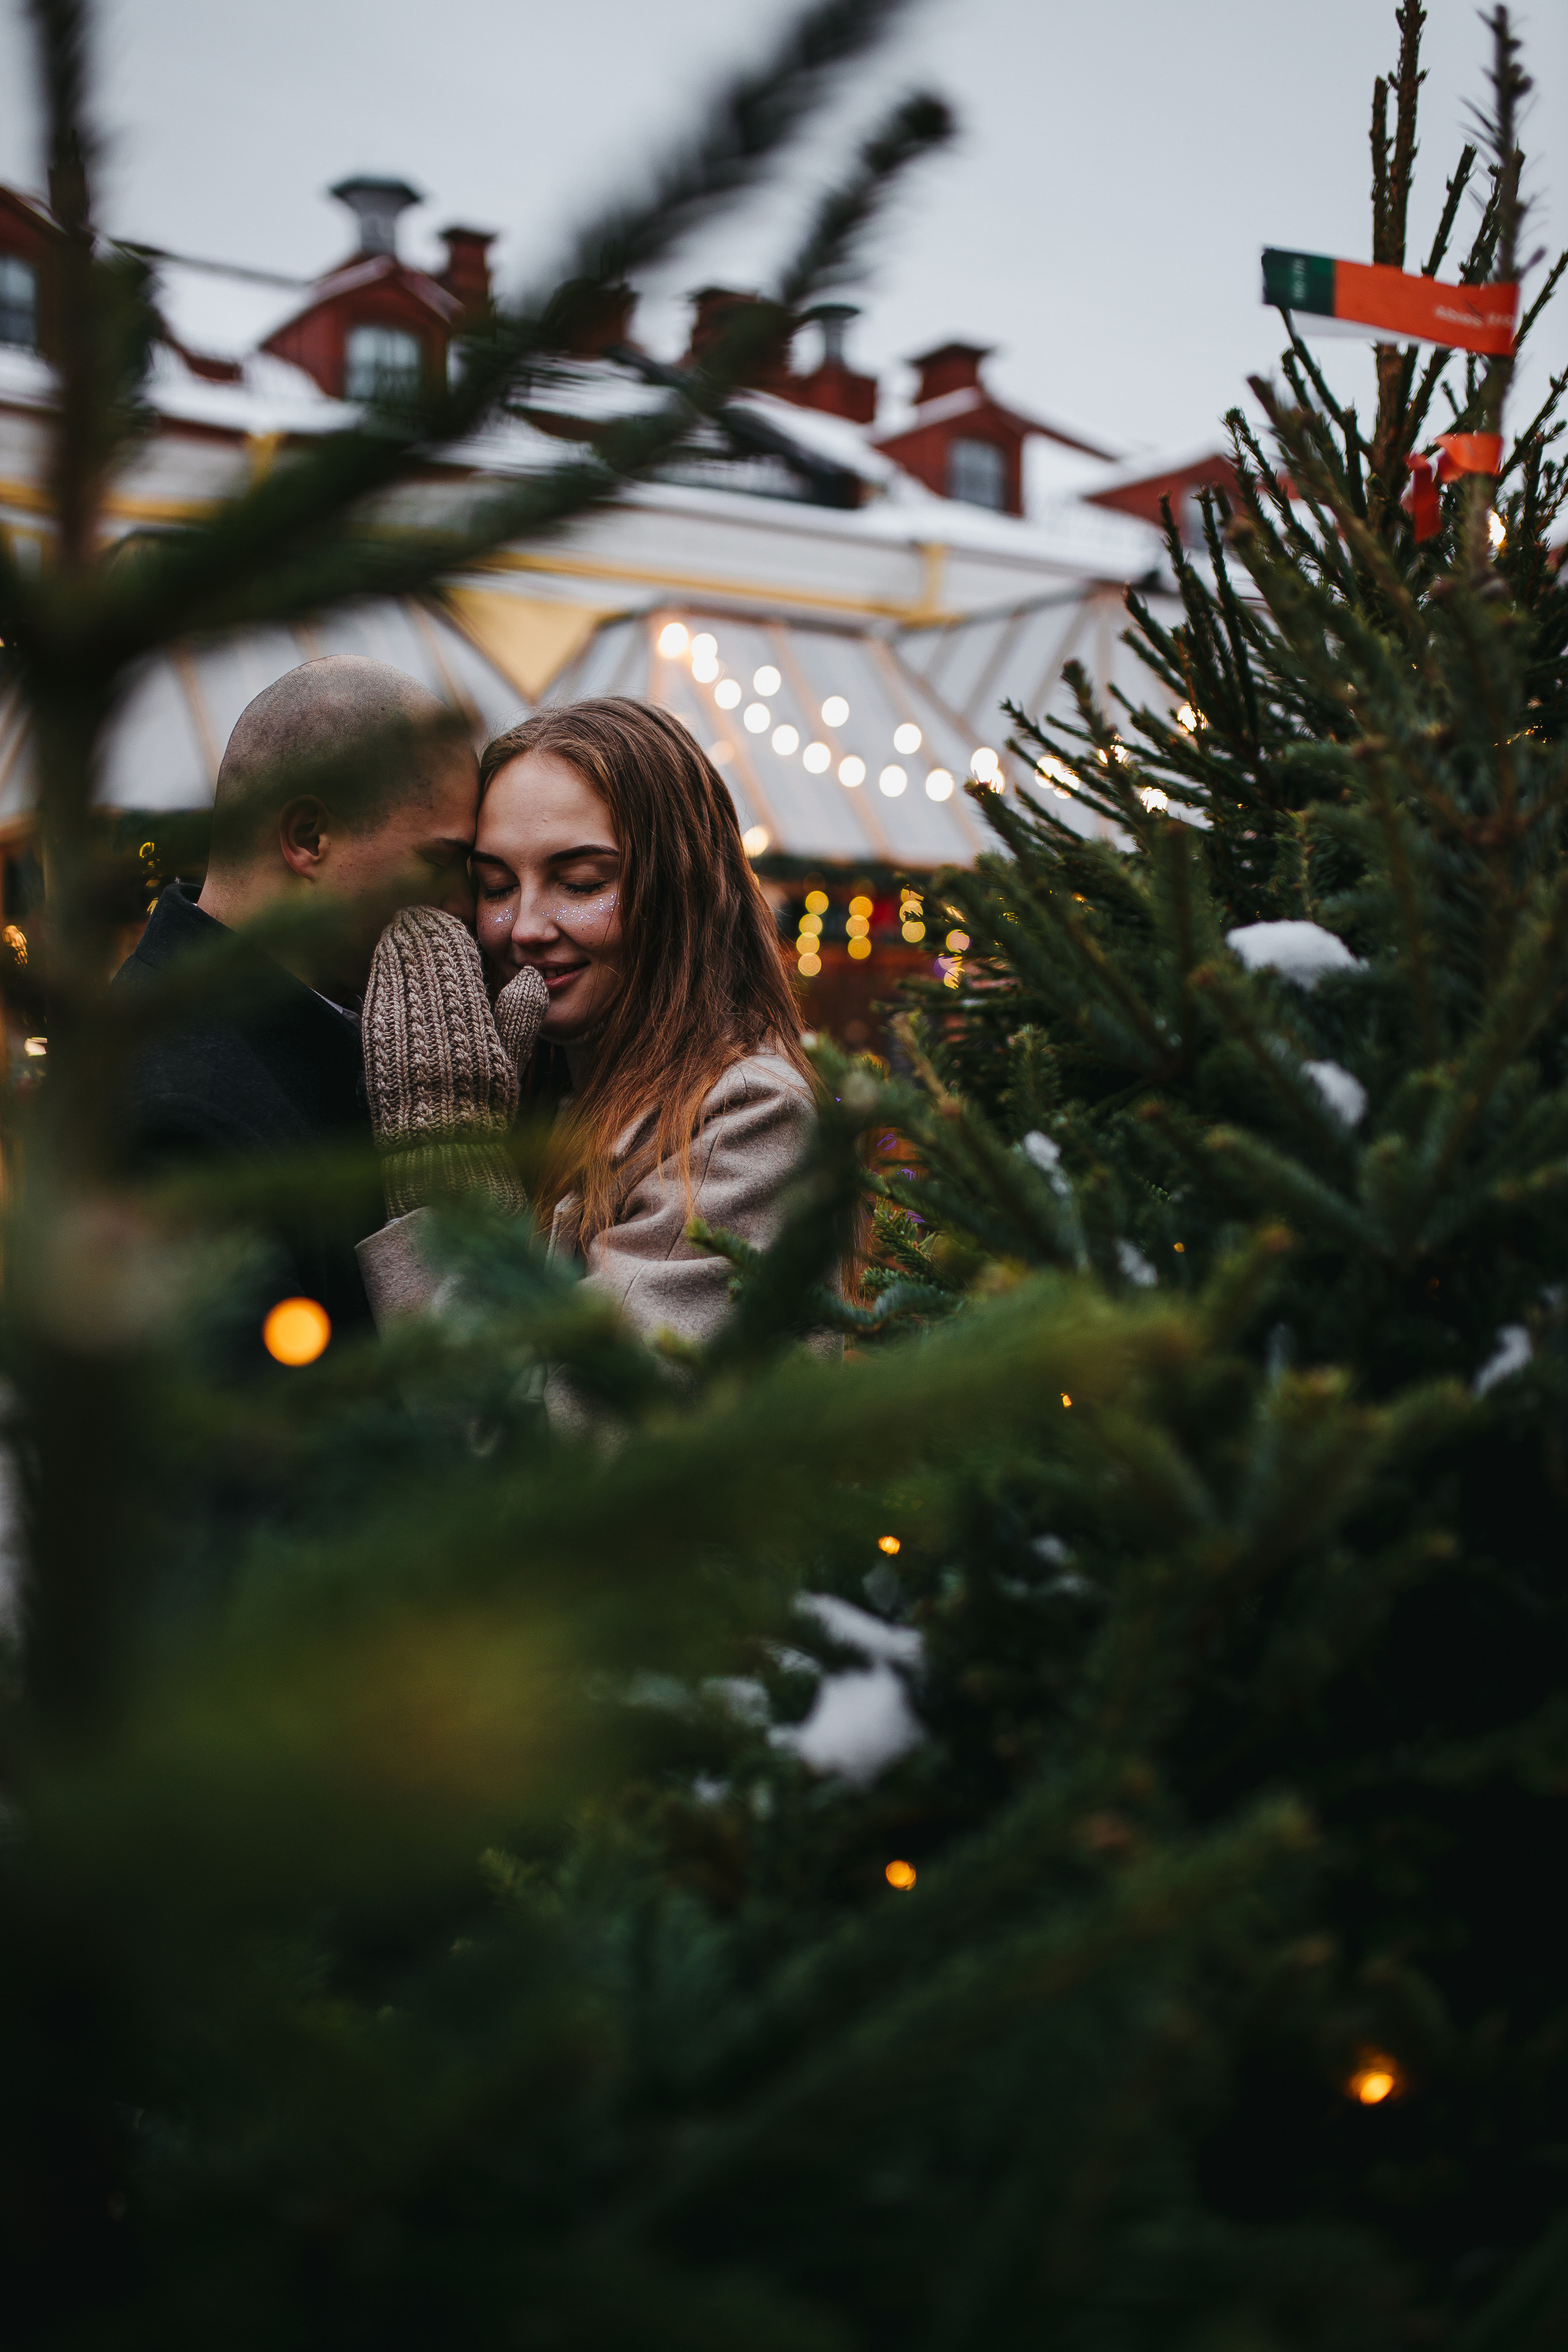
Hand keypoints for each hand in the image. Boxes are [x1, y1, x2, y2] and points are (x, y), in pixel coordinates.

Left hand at [362, 907, 547, 1218]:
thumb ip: (520, 1016)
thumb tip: (530, 975)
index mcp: (469, 1023)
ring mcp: (396, 1031)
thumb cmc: (482, 1112)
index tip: (450, 920)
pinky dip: (380, 971)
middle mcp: (430, 1023)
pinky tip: (382, 959)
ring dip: (395, 944)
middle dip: (419, 932)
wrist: (437, 1157)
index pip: (454, 958)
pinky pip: (375, 992)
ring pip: (392, 969)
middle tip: (419, 912)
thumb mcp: (512, 1065)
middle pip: (419, 956)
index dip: (450, 934)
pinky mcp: (374, 1042)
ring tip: (399, 926)